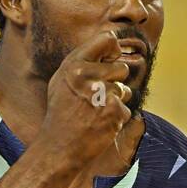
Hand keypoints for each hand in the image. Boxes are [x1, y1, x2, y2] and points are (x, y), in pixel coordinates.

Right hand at [38, 30, 131, 168]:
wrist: (60, 147)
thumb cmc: (61, 114)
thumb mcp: (61, 81)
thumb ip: (82, 62)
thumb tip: (110, 43)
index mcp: (74, 65)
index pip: (107, 40)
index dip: (113, 50)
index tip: (110, 60)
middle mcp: (87, 76)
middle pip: (121, 68)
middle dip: (115, 82)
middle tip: (97, 97)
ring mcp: (102, 94)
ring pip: (124, 90)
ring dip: (116, 102)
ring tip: (96, 112)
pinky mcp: (114, 111)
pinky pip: (126, 110)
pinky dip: (116, 119)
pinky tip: (100, 124)